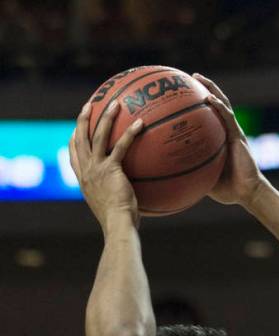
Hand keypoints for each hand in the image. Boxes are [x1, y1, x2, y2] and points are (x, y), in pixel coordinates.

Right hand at [69, 101, 142, 228]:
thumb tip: (131, 197)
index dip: (73, 140)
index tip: (75, 130)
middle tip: (89, 105)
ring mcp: (97, 168)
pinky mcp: (110, 169)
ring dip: (106, 117)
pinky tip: (140, 123)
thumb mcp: (112, 208)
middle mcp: (87, 171)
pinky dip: (130, 133)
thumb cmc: (119, 222)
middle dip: (83, 120)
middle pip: (80, 139)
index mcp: (84, 180)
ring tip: (114, 103)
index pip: (74, 156)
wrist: (116, 224)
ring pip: (98, 136)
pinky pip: (121, 146)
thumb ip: (116, 196)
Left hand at [193, 73, 265, 206]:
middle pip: (215, 104)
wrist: (248, 193)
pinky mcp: (238, 136)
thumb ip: (189, 171)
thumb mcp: (202, 179)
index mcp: (219, 139)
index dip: (196, 104)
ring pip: (222, 104)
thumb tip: (166, 173)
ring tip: (197, 77)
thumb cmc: (229, 189)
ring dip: (210, 88)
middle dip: (203, 88)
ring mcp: (233, 132)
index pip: (208, 117)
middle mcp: (226, 131)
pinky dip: (219, 105)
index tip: (181, 95)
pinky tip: (209, 97)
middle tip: (188, 77)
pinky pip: (227, 117)